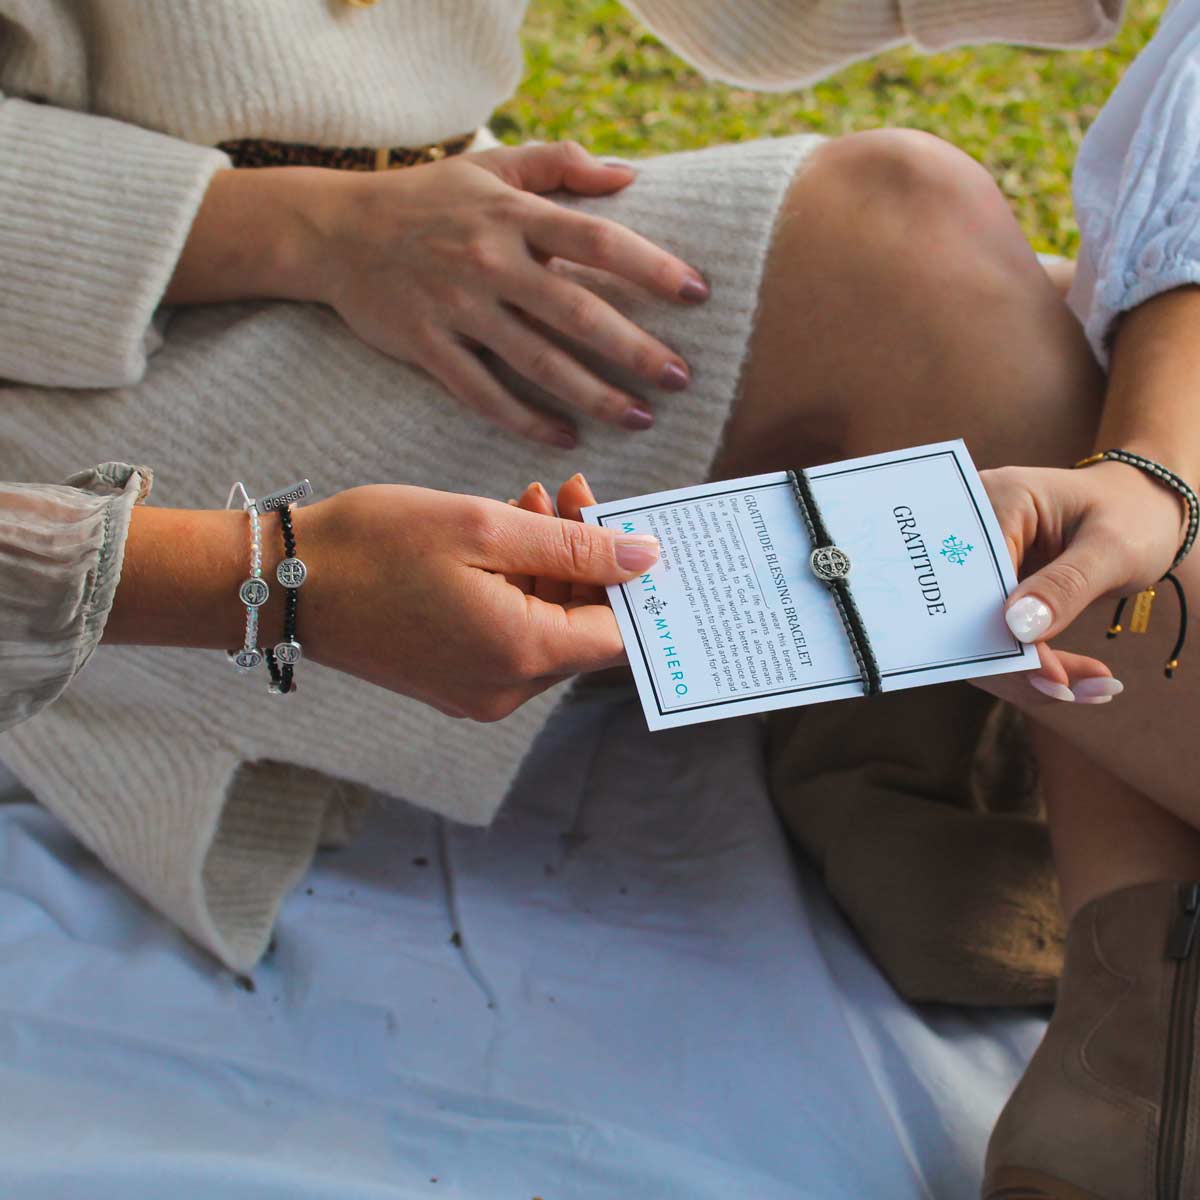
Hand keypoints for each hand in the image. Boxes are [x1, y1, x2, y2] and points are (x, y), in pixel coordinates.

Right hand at [292, 483, 655, 720]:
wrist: (282, 581)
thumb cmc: (374, 545)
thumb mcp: (483, 527)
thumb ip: (575, 545)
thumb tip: (646, 559)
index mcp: (520, 654)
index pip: (617, 632)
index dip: (631, 578)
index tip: (625, 524)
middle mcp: (506, 689)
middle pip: (583, 628)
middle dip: (587, 558)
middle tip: (568, 490)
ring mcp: (478, 690)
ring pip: (548, 627)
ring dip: (551, 565)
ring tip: (529, 501)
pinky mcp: (455, 680)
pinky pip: (512, 635)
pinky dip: (518, 587)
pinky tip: (502, 535)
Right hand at [317, 142, 709, 445]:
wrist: (334, 230)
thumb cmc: (426, 198)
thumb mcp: (491, 167)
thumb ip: (560, 166)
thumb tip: (630, 176)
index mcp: (512, 216)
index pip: (597, 241)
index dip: (652, 267)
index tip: (698, 294)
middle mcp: (488, 261)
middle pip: (576, 311)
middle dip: (634, 349)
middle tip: (679, 379)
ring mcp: (455, 307)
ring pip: (536, 361)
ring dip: (593, 395)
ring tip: (639, 418)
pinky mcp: (426, 346)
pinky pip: (484, 393)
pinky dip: (527, 419)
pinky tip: (567, 437)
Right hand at [971, 460, 1183, 706]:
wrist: (1140, 511)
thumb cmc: (1132, 515)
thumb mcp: (1114, 548)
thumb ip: (1067, 585)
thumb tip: (1016, 628)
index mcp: (995, 501)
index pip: (976, 578)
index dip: (1001, 633)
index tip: (1052, 677)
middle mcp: (969, 529)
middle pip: (961, 613)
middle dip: (1013, 665)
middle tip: (1070, 692)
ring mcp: (972, 562)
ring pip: (971, 636)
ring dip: (1023, 673)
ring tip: (1087, 688)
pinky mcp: (984, 589)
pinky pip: (989, 637)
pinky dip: (1027, 665)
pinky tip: (1072, 678)